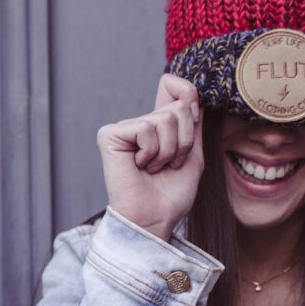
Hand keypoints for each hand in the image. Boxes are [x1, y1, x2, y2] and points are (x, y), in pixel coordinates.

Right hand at [96, 74, 204, 240]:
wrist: (154, 218)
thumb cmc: (171, 194)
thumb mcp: (192, 155)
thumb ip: (192, 124)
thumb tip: (190, 93)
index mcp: (158, 126)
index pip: (173, 87)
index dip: (188, 93)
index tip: (193, 117)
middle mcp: (140, 124)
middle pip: (178, 107)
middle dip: (184, 141)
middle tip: (169, 164)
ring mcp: (124, 128)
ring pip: (165, 119)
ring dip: (169, 151)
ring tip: (154, 168)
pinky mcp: (110, 135)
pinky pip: (146, 128)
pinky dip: (151, 152)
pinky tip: (139, 166)